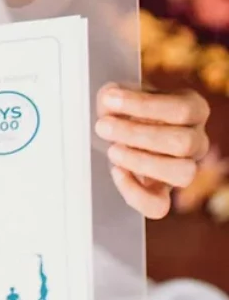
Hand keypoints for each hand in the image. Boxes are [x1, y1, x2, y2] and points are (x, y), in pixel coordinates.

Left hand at [95, 83, 210, 219]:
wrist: (116, 126)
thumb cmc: (123, 107)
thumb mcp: (120, 94)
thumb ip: (114, 96)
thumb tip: (109, 101)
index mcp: (192, 109)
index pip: (182, 109)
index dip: (144, 105)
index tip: (111, 98)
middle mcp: (196, 140)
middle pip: (183, 143)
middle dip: (137, 134)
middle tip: (103, 126)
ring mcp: (185, 169)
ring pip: (182, 175)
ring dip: (140, 161)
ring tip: (113, 150)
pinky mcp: (163, 193)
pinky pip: (159, 206)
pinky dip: (134, 192)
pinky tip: (117, 171)